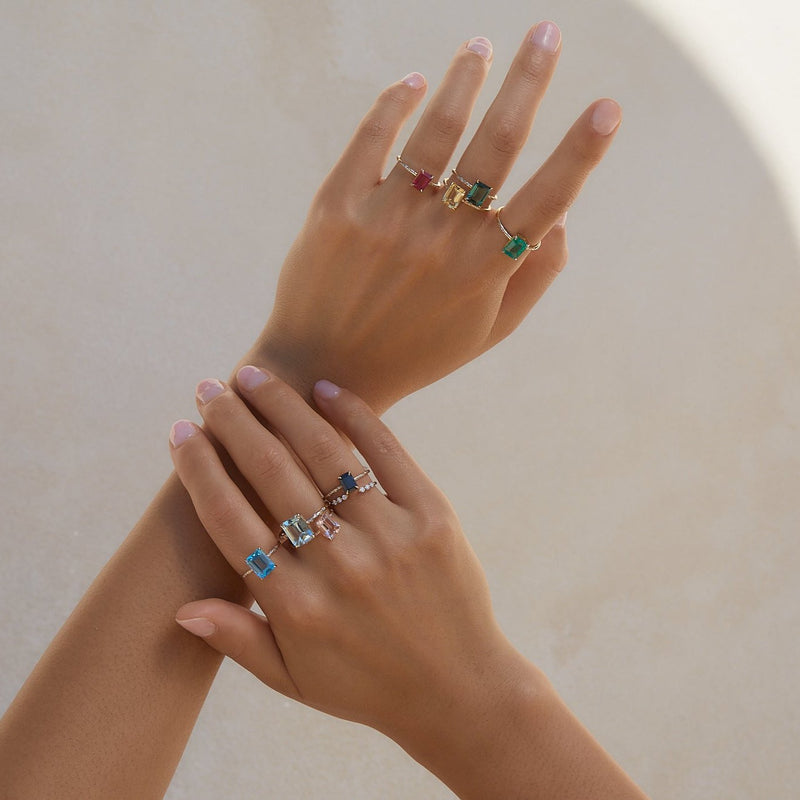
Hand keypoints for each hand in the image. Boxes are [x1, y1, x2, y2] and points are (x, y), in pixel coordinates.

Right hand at [170, 368, 542, 772]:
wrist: (460, 690)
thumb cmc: (368, 686)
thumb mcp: (293, 680)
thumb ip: (237, 640)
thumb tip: (181, 605)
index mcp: (293, 605)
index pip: (228, 519)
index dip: (198, 469)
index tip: (179, 432)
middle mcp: (337, 564)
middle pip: (269, 473)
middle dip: (231, 422)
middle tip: (209, 389)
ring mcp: (387, 535)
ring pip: (322, 452)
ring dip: (282, 407)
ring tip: (254, 377)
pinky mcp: (430, 514)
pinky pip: (385, 452)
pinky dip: (353, 414)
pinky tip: (324, 388)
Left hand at [249, 23, 620, 411]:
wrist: (324, 372)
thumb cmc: (415, 352)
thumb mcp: (486, 332)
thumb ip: (533, 278)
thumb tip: (562, 216)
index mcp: (482, 271)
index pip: (545, 199)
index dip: (581, 152)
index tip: (609, 107)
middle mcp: (438, 239)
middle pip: (495, 145)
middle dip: (528, 81)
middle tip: (547, 33)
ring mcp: (385, 218)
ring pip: (435, 131)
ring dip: (464, 79)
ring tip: (480, 46)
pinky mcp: (336, 207)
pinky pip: (372, 139)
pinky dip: (395, 103)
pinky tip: (413, 83)